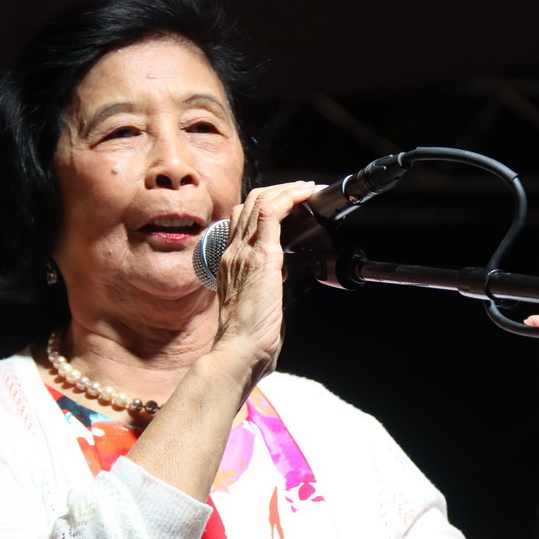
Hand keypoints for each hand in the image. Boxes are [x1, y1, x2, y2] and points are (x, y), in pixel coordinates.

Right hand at [211, 181, 319, 385]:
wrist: (238, 351)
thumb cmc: (248, 338)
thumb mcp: (254, 303)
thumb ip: (263, 285)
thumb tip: (278, 280)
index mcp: (231, 262)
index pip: (242, 219)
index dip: (265, 205)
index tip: (288, 204)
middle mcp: (233, 251)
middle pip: (250, 203)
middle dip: (278, 191)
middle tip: (302, 190)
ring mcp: (244, 251)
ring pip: (260, 201)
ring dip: (287, 190)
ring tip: (307, 188)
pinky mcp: (260, 256)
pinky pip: (271, 213)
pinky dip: (289, 198)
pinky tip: (305, 195)